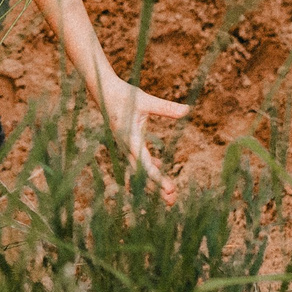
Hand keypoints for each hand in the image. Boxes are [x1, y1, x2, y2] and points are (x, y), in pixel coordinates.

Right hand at [93, 70, 190, 201]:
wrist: (103, 91)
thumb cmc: (124, 94)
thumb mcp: (146, 100)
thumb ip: (166, 108)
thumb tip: (188, 111)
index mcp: (130, 139)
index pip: (145, 164)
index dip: (158, 178)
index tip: (170, 189)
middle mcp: (127, 147)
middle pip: (142, 174)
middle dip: (157, 188)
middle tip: (172, 201)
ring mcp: (126, 146)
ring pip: (140, 170)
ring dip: (153, 181)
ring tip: (169, 194)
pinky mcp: (127, 142)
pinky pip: (138, 160)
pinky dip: (148, 166)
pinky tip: (159, 166)